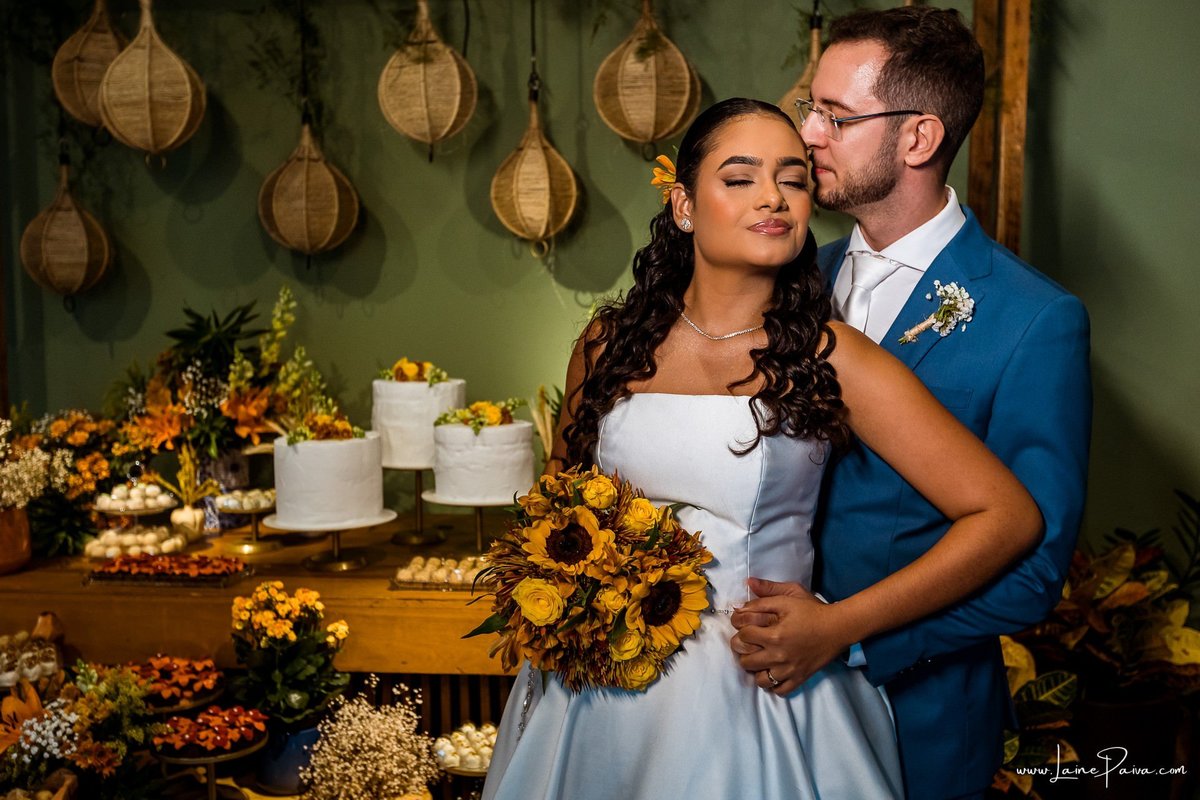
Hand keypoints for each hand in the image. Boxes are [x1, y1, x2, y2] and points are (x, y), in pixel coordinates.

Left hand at [729, 577, 852, 694]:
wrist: (838, 627)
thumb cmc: (813, 610)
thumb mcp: (791, 594)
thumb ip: (767, 590)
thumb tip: (748, 584)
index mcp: (774, 635)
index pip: (743, 636)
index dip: (741, 629)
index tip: (746, 625)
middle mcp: (778, 656)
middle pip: (746, 662)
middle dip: (744, 651)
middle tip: (751, 644)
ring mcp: (789, 670)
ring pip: (760, 680)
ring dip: (756, 670)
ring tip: (761, 659)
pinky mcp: (799, 678)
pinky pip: (779, 691)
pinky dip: (773, 684)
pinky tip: (774, 672)